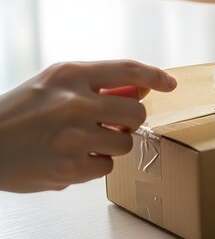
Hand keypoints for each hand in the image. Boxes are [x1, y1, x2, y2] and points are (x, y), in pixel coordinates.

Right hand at [0, 60, 176, 192]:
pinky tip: (69, 158)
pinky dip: (93, 164)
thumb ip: (98, 84)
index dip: (155, 76)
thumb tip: (142, 89)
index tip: (170, 83)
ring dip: (110, 144)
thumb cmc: (21, 112)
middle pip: (137, 113)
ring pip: (125, 142)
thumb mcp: (54, 84)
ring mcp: (73, 137)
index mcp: (71, 75)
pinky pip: (106, 166)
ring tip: (82, 141)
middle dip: (129, 120)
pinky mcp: (70, 168)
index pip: (128, 70)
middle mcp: (75, 103)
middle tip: (111, 123)